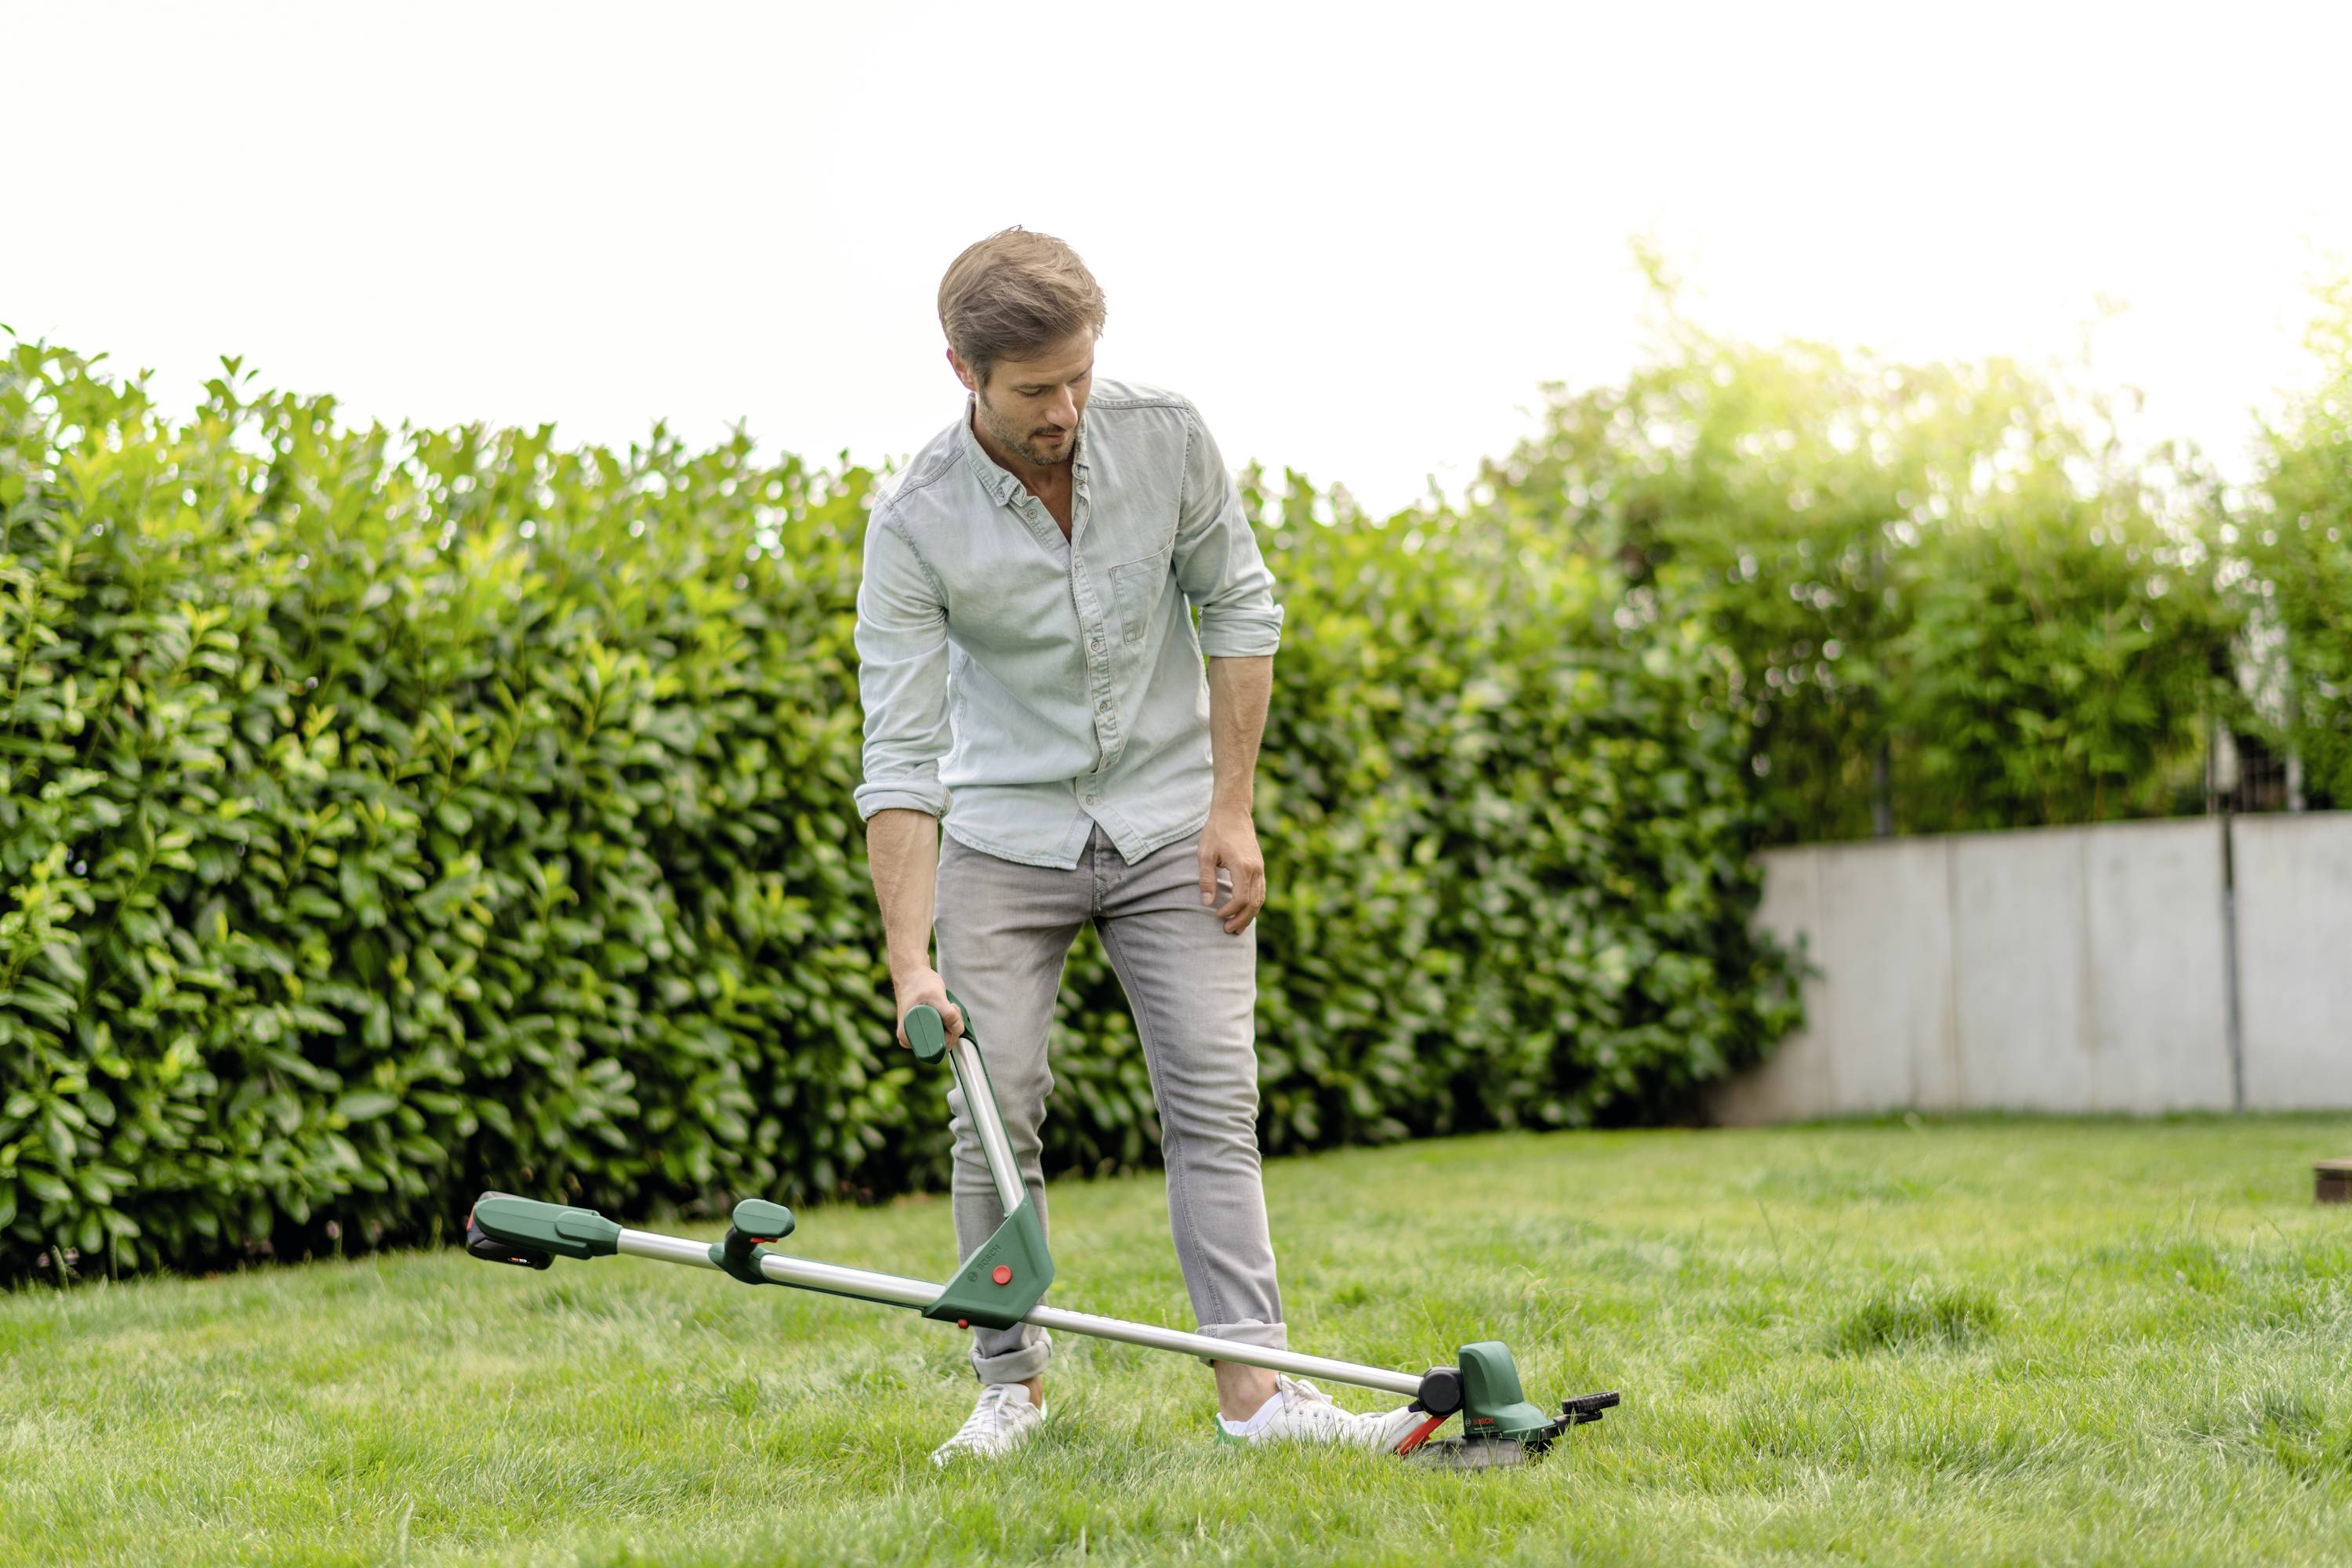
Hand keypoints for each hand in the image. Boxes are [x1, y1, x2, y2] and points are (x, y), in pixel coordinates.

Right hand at [890, 968, 963, 1049]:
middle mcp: (910, 1040)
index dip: (949, 1035)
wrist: (911, 974)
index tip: (949, 1017)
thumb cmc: (919, 983)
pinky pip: (943, 1032)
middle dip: (952, 1027)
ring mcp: (917, 1035)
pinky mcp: (924, 1030)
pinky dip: (948, 1022)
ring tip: (946, 1006)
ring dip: (951, 1023)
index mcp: (907, 1037)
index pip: (936, 1049)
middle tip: (950, 1007)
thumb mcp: (936, 996)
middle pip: (941, 1044)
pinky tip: (944, 1009)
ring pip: (944, 1038)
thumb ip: (948, 1014)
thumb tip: (957, 1029)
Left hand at [1197, 807, 1266, 934]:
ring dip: (1249, 915)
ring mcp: (1260, 868)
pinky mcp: (1260, 867)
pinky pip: (1261, 891)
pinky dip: (1254, 904)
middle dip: (1241, 920)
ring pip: (1260, 899)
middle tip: (1228, 930)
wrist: (1233, 813)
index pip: (1240, 899)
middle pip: (1253, 903)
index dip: (1229, 911)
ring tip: (1237, 927)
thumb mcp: (1205, 854)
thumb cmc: (1216, 832)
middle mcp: (1255, 869)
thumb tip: (1207, 902)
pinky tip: (1244, 911)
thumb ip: (1206, 879)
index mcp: (1242, 866)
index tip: (1216, 915)